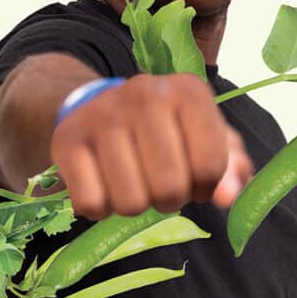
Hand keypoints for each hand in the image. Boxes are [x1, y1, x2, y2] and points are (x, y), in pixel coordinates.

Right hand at [51, 73, 253, 219]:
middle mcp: (143, 93)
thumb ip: (231, 167)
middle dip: (170, 200)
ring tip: (135, 183)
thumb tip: (229, 197)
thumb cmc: (166, 129)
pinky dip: (100, 207)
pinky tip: (104, 184)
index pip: (211, 165)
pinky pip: (91, 203)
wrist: (100, 108)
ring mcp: (101, 114)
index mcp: (188, 90)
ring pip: (130, 202)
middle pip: (170, 187)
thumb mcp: (206, 138)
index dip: (206, 186)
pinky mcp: (66, 139)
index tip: (196, 179)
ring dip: (136, 205)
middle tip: (162, 185)